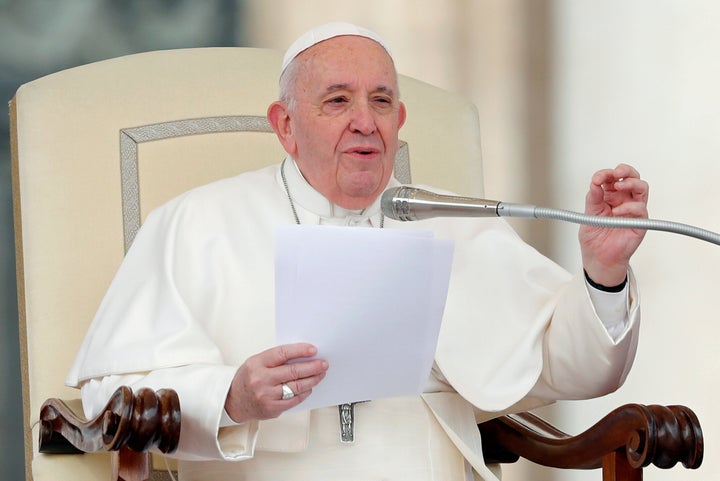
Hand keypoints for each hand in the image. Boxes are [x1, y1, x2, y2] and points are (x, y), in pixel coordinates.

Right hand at [224, 343, 327, 422]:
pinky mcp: (272, 408)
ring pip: (296, 386)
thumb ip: (276, 359)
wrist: (233, 401)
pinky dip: (305, 392)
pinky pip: (294, 399)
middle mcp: (261, 380)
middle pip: (293, 371)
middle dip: (312, 366)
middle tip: (323, 363)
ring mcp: (267, 395)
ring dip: (312, 379)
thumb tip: (301, 355)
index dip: (300, 350)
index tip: (313, 350)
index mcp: (257, 364)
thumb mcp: (256, 363)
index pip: (283, 353)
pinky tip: (310, 387)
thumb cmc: (247, 379)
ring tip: (320, 374)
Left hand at [579, 164, 648, 285]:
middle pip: (632, 177)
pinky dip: (629, 206)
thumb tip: (595, 183)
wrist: (598, 258)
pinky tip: (617, 211)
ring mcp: (633, 210)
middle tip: (616, 173)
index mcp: (610, 196)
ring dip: (631, 183)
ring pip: (641, 188)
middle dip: (625, 170)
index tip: (597, 178)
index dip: (606, 174)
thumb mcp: (589, 215)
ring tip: (618, 186)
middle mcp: (623, 200)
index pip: (612, 178)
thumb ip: (593, 199)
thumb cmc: (594, 238)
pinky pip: (640, 208)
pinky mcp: (640, 222)